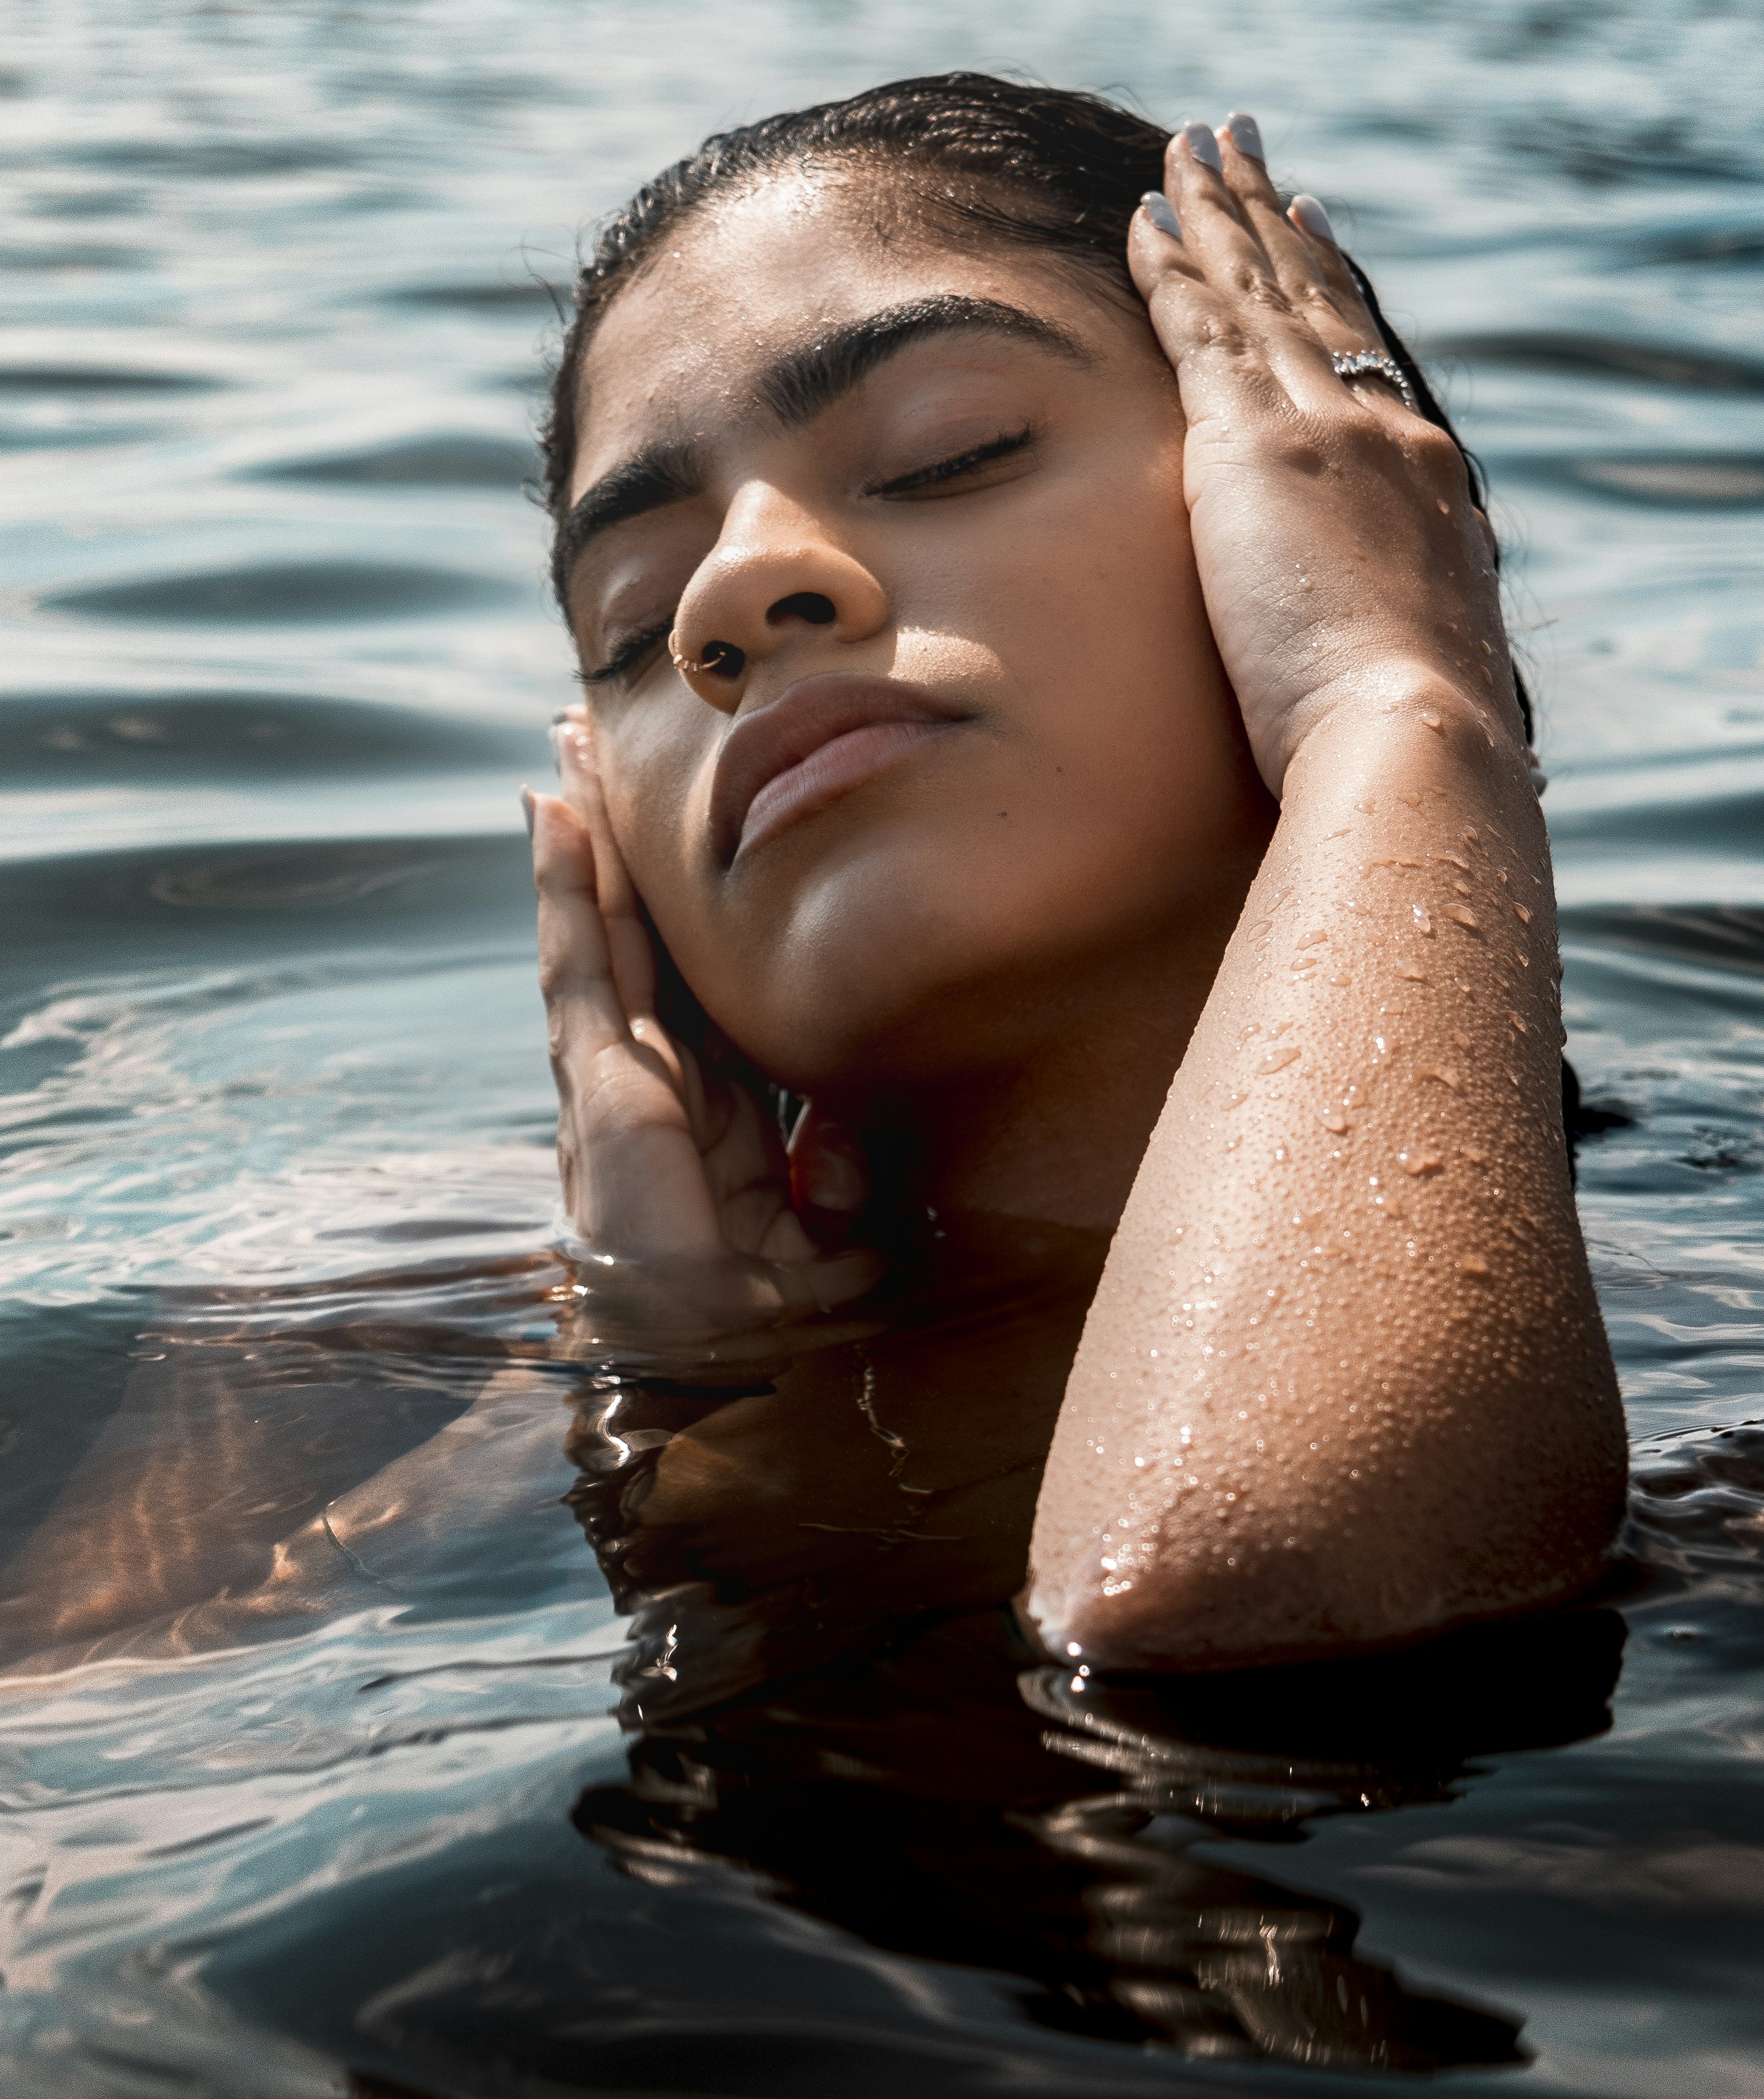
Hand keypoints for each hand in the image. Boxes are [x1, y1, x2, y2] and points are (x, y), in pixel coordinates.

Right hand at [530, 713, 881, 1366]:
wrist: (707, 1385)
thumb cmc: (774, 1334)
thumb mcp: (827, 1239)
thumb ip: (833, 1181)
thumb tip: (835, 1148)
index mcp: (711, 1111)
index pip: (699, 981)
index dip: (685, 909)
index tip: (679, 838)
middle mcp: (655, 1083)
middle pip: (639, 938)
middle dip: (619, 851)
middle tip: (599, 752)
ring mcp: (615, 1079)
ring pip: (601, 932)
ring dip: (586, 841)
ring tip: (568, 752)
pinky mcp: (596, 1085)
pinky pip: (580, 965)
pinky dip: (565, 886)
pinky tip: (553, 815)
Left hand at [1127, 121, 1520, 791]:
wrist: (1418, 733)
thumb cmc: (1419, 734)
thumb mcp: (1421, 654)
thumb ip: (1401, 620)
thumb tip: (1408, 650)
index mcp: (1424, 474)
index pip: (1364, 351)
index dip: (1329, 278)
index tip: (1305, 216)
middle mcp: (1381, 426)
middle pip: (1312, 292)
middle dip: (1269, 211)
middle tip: (1238, 139)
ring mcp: (1321, 426)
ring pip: (1255, 289)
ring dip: (1216, 211)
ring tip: (1186, 145)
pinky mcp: (1254, 443)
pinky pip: (1201, 324)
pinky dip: (1172, 264)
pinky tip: (1142, 215)